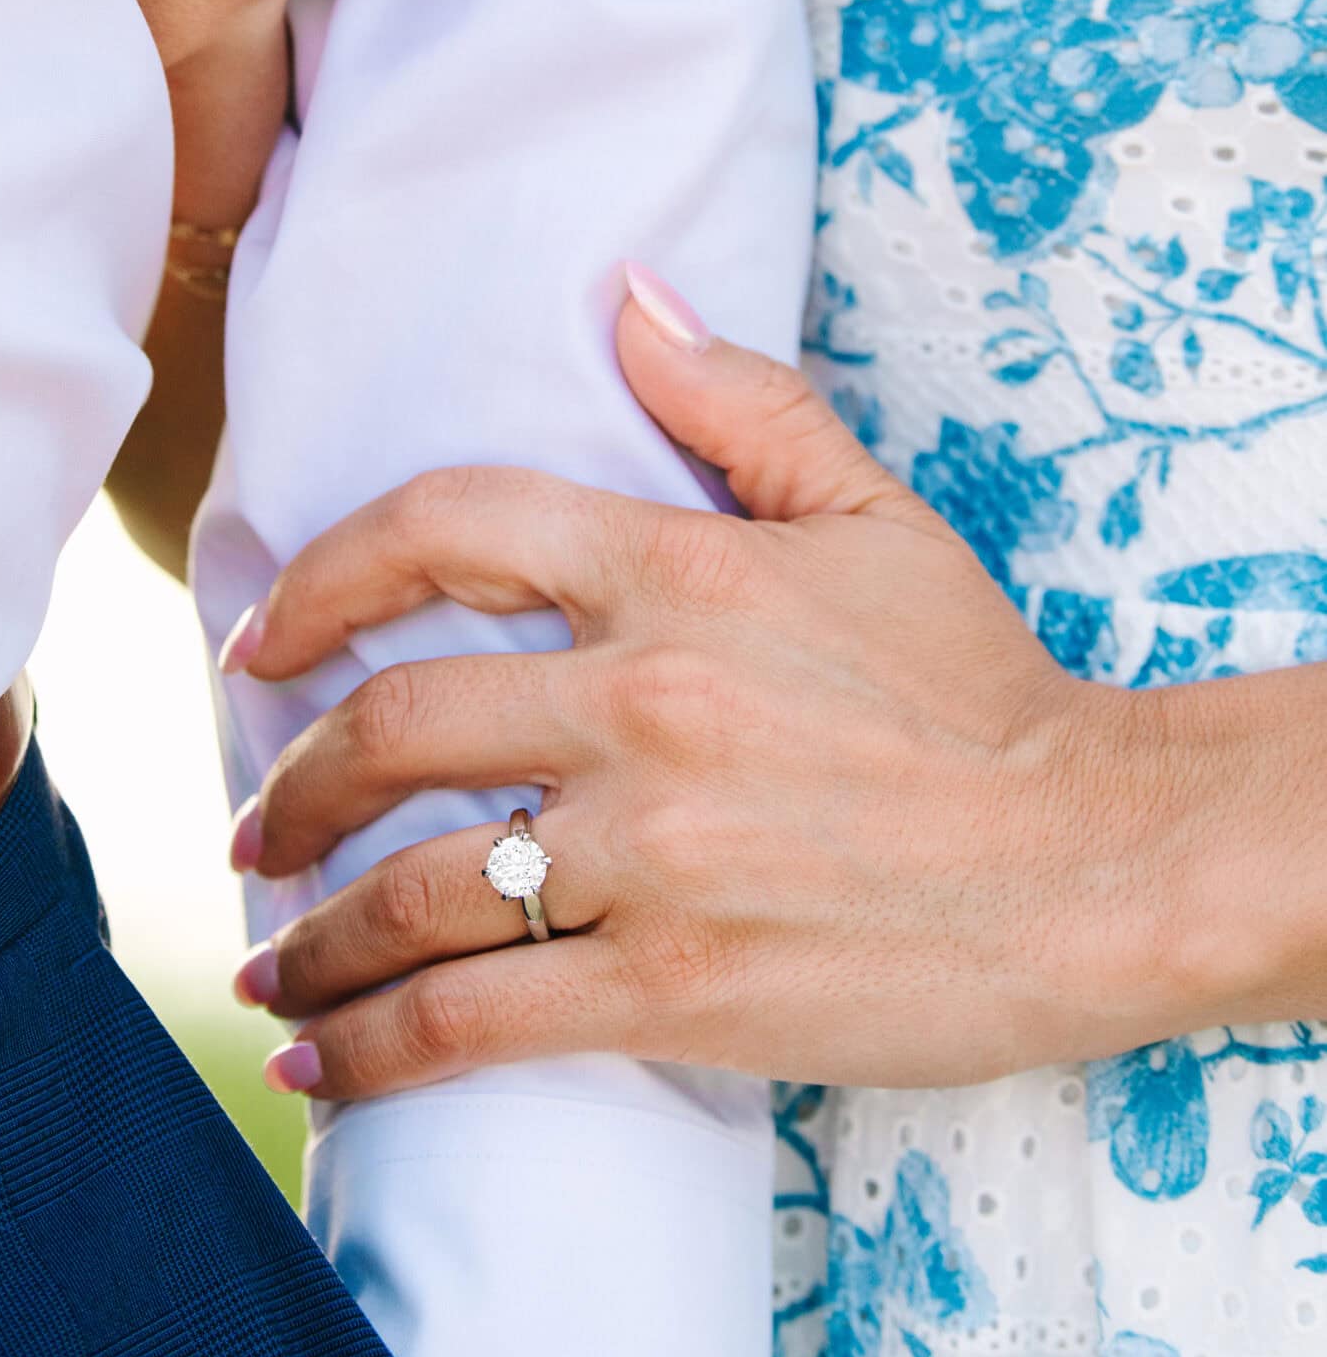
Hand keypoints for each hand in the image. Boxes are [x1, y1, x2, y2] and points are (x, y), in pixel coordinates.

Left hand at [228, 273, 1203, 1099]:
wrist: (1103, 859)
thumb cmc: (984, 687)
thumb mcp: (872, 513)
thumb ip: (739, 401)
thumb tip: (624, 296)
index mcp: (676, 572)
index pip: (445, 525)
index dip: (320, 578)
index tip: (259, 639)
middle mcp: (641, 701)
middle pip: (392, 724)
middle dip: (291, 784)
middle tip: (254, 826)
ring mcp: (652, 851)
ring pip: (411, 889)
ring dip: (311, 933)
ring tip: (271, 958)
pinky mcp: (675, 987)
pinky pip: (475, 1019)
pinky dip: (376, 1046)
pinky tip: (324, 1061)